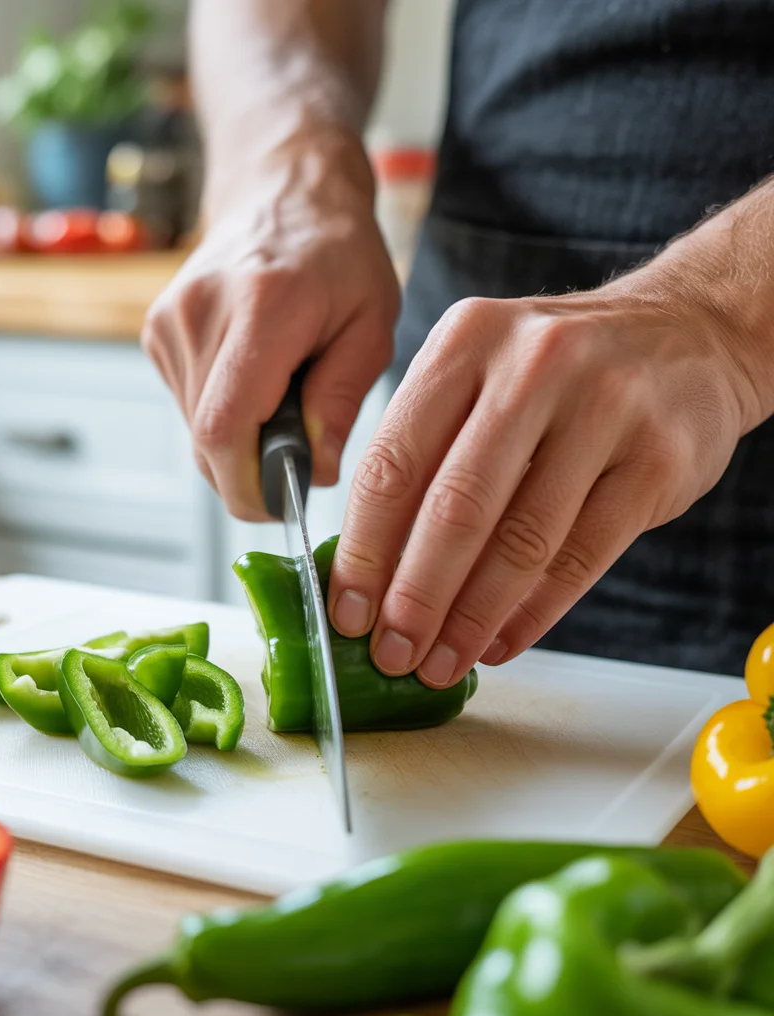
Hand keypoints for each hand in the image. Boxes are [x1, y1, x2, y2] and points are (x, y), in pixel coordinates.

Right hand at [143, 130, 398, 519]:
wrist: (282, 190)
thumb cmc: (339, 255)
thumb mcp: (371, 324)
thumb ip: (341, 401)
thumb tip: (315, 473)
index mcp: (262, 307)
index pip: (226, 428)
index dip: (249, 486)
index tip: (283, 503)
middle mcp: (200, 312)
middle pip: (207, 441)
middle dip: (253, 470)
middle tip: (301, 452)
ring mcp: (169, 320)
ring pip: (196, 431)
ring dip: (241, 439)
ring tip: (282, 395)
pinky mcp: (156, 331)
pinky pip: (189, 406)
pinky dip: (224, 413)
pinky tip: (255, 377)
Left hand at [328, 270, 761, 685]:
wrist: (687, 334)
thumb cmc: (560, 373)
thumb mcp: (481, 375)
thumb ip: (427, 452)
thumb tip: (370, 570)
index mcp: (466, 342)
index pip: (393, 462)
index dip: (363, 550)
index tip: (347, 612)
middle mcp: (533, 365)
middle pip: (455, 508)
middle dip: (415, 597)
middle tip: (393, 653)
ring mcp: (605, 408)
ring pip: (522, 542)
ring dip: (472, 619)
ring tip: (443, 662)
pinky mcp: (659, 458)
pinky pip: (582, 557)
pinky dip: (533, 614)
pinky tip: (501, 644)